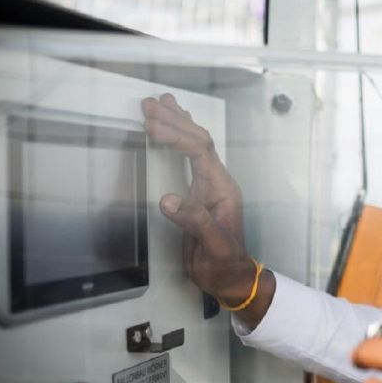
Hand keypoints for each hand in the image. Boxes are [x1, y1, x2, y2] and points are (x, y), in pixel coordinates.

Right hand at [142, 94, 269, 320]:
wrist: (232, 279)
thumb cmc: (226, 265)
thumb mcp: (213, 246)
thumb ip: (194, 221)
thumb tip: (168, 199)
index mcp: (222, 189)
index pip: (200, 151)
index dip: (177, 136)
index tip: (152, 127)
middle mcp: (216, 182)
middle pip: (197, 141)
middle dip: (174, 121)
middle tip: (149, 104)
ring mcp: (207, 186)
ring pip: (194, 145)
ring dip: (177, 123)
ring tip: (160, 103)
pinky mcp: (197, 193)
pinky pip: (188, 158)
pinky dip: (177, 140)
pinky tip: (169, 131)